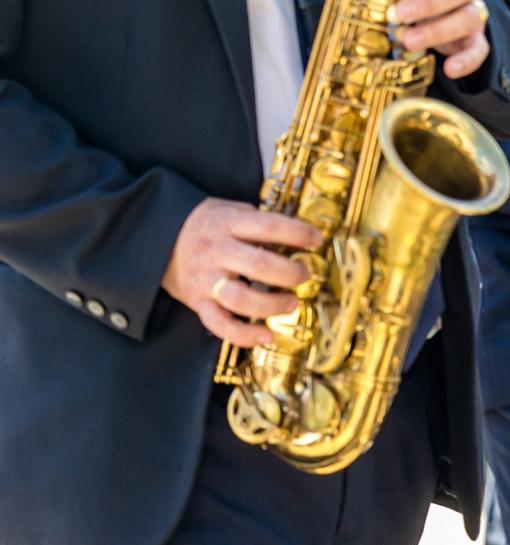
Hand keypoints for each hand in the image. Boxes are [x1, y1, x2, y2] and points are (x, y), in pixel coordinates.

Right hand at [162, 197, 322, 347]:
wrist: (156, 238)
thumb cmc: (204, 225)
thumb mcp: (229, 209)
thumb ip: (258, 221)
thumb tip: (299, 233)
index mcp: (228, 223)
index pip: (268, 226)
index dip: (298, 233)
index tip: (317, 239)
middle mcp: (217, 251)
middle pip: (259, 265)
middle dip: (290, 273)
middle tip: (304, 275)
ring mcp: (206, 279)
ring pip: (241, 299)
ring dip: (272, 305)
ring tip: (291, 303)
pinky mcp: (198, 301)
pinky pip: (220, 324)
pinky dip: (245, 335)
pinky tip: (266, 335)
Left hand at [391, 0, 490, 79]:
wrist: (443, 7)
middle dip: (429, 2)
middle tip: (397, 14)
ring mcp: (474, 11)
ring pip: (468, 18)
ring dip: (438, 31)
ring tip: (408, 40)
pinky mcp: (476, 38)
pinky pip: (479, 49)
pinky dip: (467, 61)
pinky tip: (450, 69)